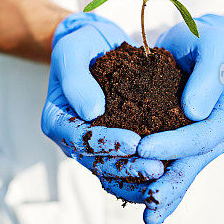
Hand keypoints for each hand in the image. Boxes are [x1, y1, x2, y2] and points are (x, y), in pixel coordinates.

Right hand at [41, 13, 164, 185]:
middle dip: (127, 168)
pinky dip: (142, 176)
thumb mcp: (72, 50)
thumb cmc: (81, 44)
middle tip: (156, 168)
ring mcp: (92, 147)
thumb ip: (76, 79)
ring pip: (112, 172)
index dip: (106, 144)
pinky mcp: (112, 147)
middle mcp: (71, 139)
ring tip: (164, 174)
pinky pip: (125, 167)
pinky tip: (167, 174)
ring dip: (137, 178)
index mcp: (56, 120)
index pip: (79, 139)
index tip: (134, 142)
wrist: (96, 45)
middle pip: (97, 163)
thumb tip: (92, 112)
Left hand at [113, 15, 223, 223]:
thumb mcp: (213, 43)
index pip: (203, 135)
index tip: (143, 148)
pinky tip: (140, 202)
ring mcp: (207, 142)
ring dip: (166, 195)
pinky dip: (159, 184)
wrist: (200, 41)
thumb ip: (209, 75)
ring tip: (148, 217)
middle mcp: (222, 134)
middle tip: (149, 206)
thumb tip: (195, 111)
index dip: (175, 144)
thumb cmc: (206, 37)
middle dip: (171, 184)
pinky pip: (174, 166)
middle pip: (195, 163)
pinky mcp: (188, 144)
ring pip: (185, 171)